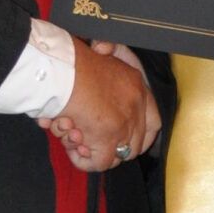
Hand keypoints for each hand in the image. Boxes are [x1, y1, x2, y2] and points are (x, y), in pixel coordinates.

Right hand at [44, 40, 161, 171]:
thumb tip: (103, 49)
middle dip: (109, 147)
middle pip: (134, 144)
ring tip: (71, 134)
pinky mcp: (108, 139)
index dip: (140, 137)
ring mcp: (124, 124)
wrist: (60, 70)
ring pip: (115, 155)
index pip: (153, 122)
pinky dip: (82, 160)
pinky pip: (99, 163)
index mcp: (136, 84)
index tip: (122, 141)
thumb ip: (107, 53)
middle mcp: (135, 105)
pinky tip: (70, 146)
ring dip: (91, 150)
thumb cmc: (72, 62)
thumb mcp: (99, 52)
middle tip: (84, 138)